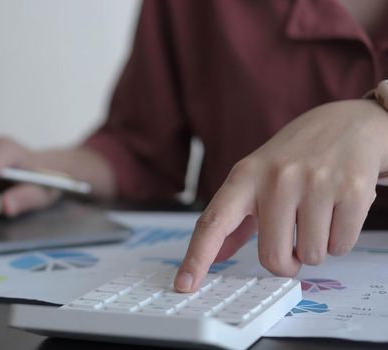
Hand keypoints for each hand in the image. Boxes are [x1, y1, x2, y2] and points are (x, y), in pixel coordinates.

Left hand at [174, 100, 387, 291]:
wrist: (347, 123)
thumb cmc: (295, 157)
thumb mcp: (256, 178)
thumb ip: (234, 220)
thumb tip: (214, 254)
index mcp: (245, 177)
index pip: (213, 222)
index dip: (197, 257)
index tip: (184, 284)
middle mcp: (276, 178)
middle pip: (272, 257)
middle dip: (286, 263)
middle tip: (292, 247)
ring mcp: (315, 182)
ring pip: (312, 255)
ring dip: (316, 248)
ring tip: (318, 216)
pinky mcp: (351, 189)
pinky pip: (341, 245)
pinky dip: (340, 240)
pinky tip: (337, 211)